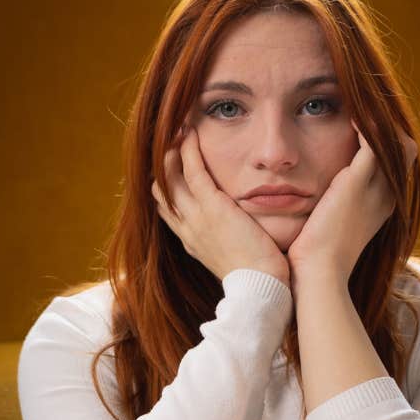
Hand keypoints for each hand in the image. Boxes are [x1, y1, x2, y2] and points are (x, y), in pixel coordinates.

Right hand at [151, 131, 288, 285]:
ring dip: (171, 151)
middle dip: (162, 164)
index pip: (167, 208)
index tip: (171, 168)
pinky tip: (191, 132)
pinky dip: (188, 149)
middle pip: (159, 189)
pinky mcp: (212, 206)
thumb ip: (229, 240)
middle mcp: (187, 228)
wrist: (260, 288)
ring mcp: (196, 216)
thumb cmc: (257, 276)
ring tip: (179, 131)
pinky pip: (192, 170)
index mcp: (192, 240)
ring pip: (169, 176)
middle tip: (172, 143)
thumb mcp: (234, 256)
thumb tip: (239, 231)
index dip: (164, 186)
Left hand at [285, 123, 405, 284]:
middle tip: (363, 112)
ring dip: (378, 123)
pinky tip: (350, 116)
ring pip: (394, 142)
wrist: (319, 275)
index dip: (387, 144)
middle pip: (403, 149)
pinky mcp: (357, 181)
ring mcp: (376, 187)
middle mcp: (387, 194)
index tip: (365, 130)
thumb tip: (321, 205)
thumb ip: (336, 210)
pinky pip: (371, 141)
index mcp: (384, 205)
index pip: (398, 164)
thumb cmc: (318, 260)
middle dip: (387, 129)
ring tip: (359, 107)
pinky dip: (365, 125)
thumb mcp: (335, 230)